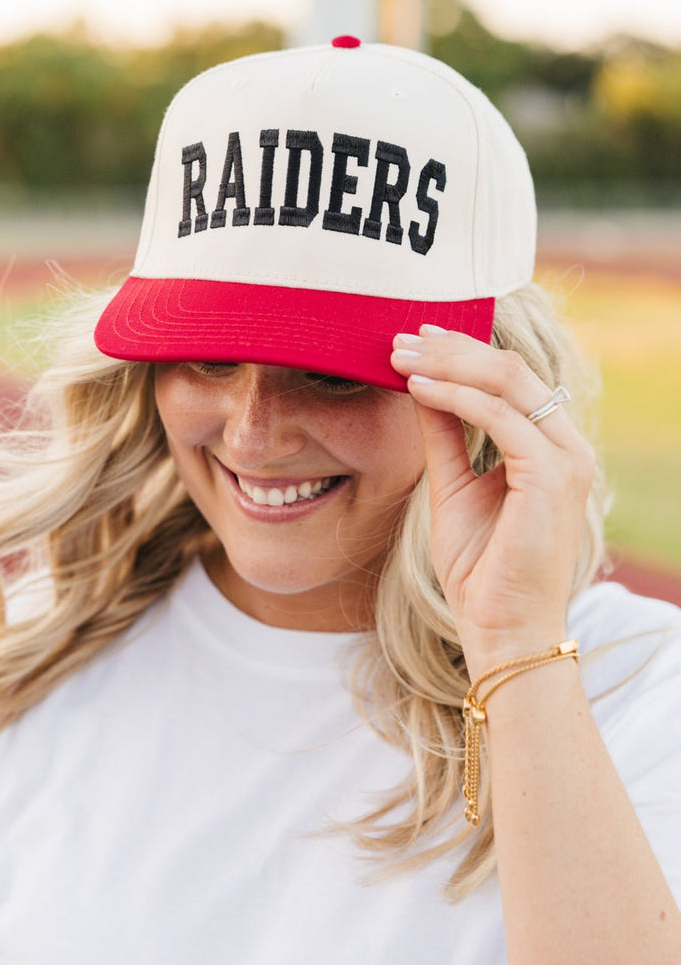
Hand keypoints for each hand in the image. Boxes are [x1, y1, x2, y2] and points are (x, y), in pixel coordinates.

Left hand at [390, 327, 594, 674]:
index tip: (416, 337)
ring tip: (398, 356)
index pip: (510, 377)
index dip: (462, 350)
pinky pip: (498, 416)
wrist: (500, 626)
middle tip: (399, 337)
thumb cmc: (480, 567)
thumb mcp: (453, 486)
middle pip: (509, 369)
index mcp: (550, 446)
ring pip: (506, 381)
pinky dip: (454, 396)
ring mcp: (566, 458)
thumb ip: (445, 434)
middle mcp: (567, 446)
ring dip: (446, 363)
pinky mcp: (552, 475)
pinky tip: (417, 388)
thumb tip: (420, 383)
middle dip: (450, 348)